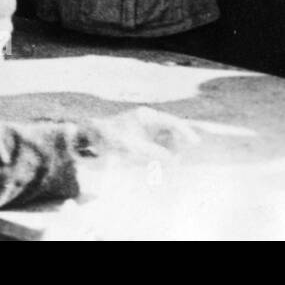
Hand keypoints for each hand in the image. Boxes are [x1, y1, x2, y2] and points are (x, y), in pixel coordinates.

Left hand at [85, 106, 202, 158]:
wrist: (89, 140)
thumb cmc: (109, 139)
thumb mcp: (132, 147)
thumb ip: (153, 153)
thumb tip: (173, 160)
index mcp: (147, 117)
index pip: (172, 122)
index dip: (185, 132)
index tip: (195, 143)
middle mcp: (148, 122)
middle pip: (171, 132)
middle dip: (176, 145)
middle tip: (177, 160)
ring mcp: (145, 132)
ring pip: (165, 142)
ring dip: (168, 153)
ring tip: (166, 166)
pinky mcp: (141, 142)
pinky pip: (156, 149)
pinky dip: (159, 158)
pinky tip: (157, 168)